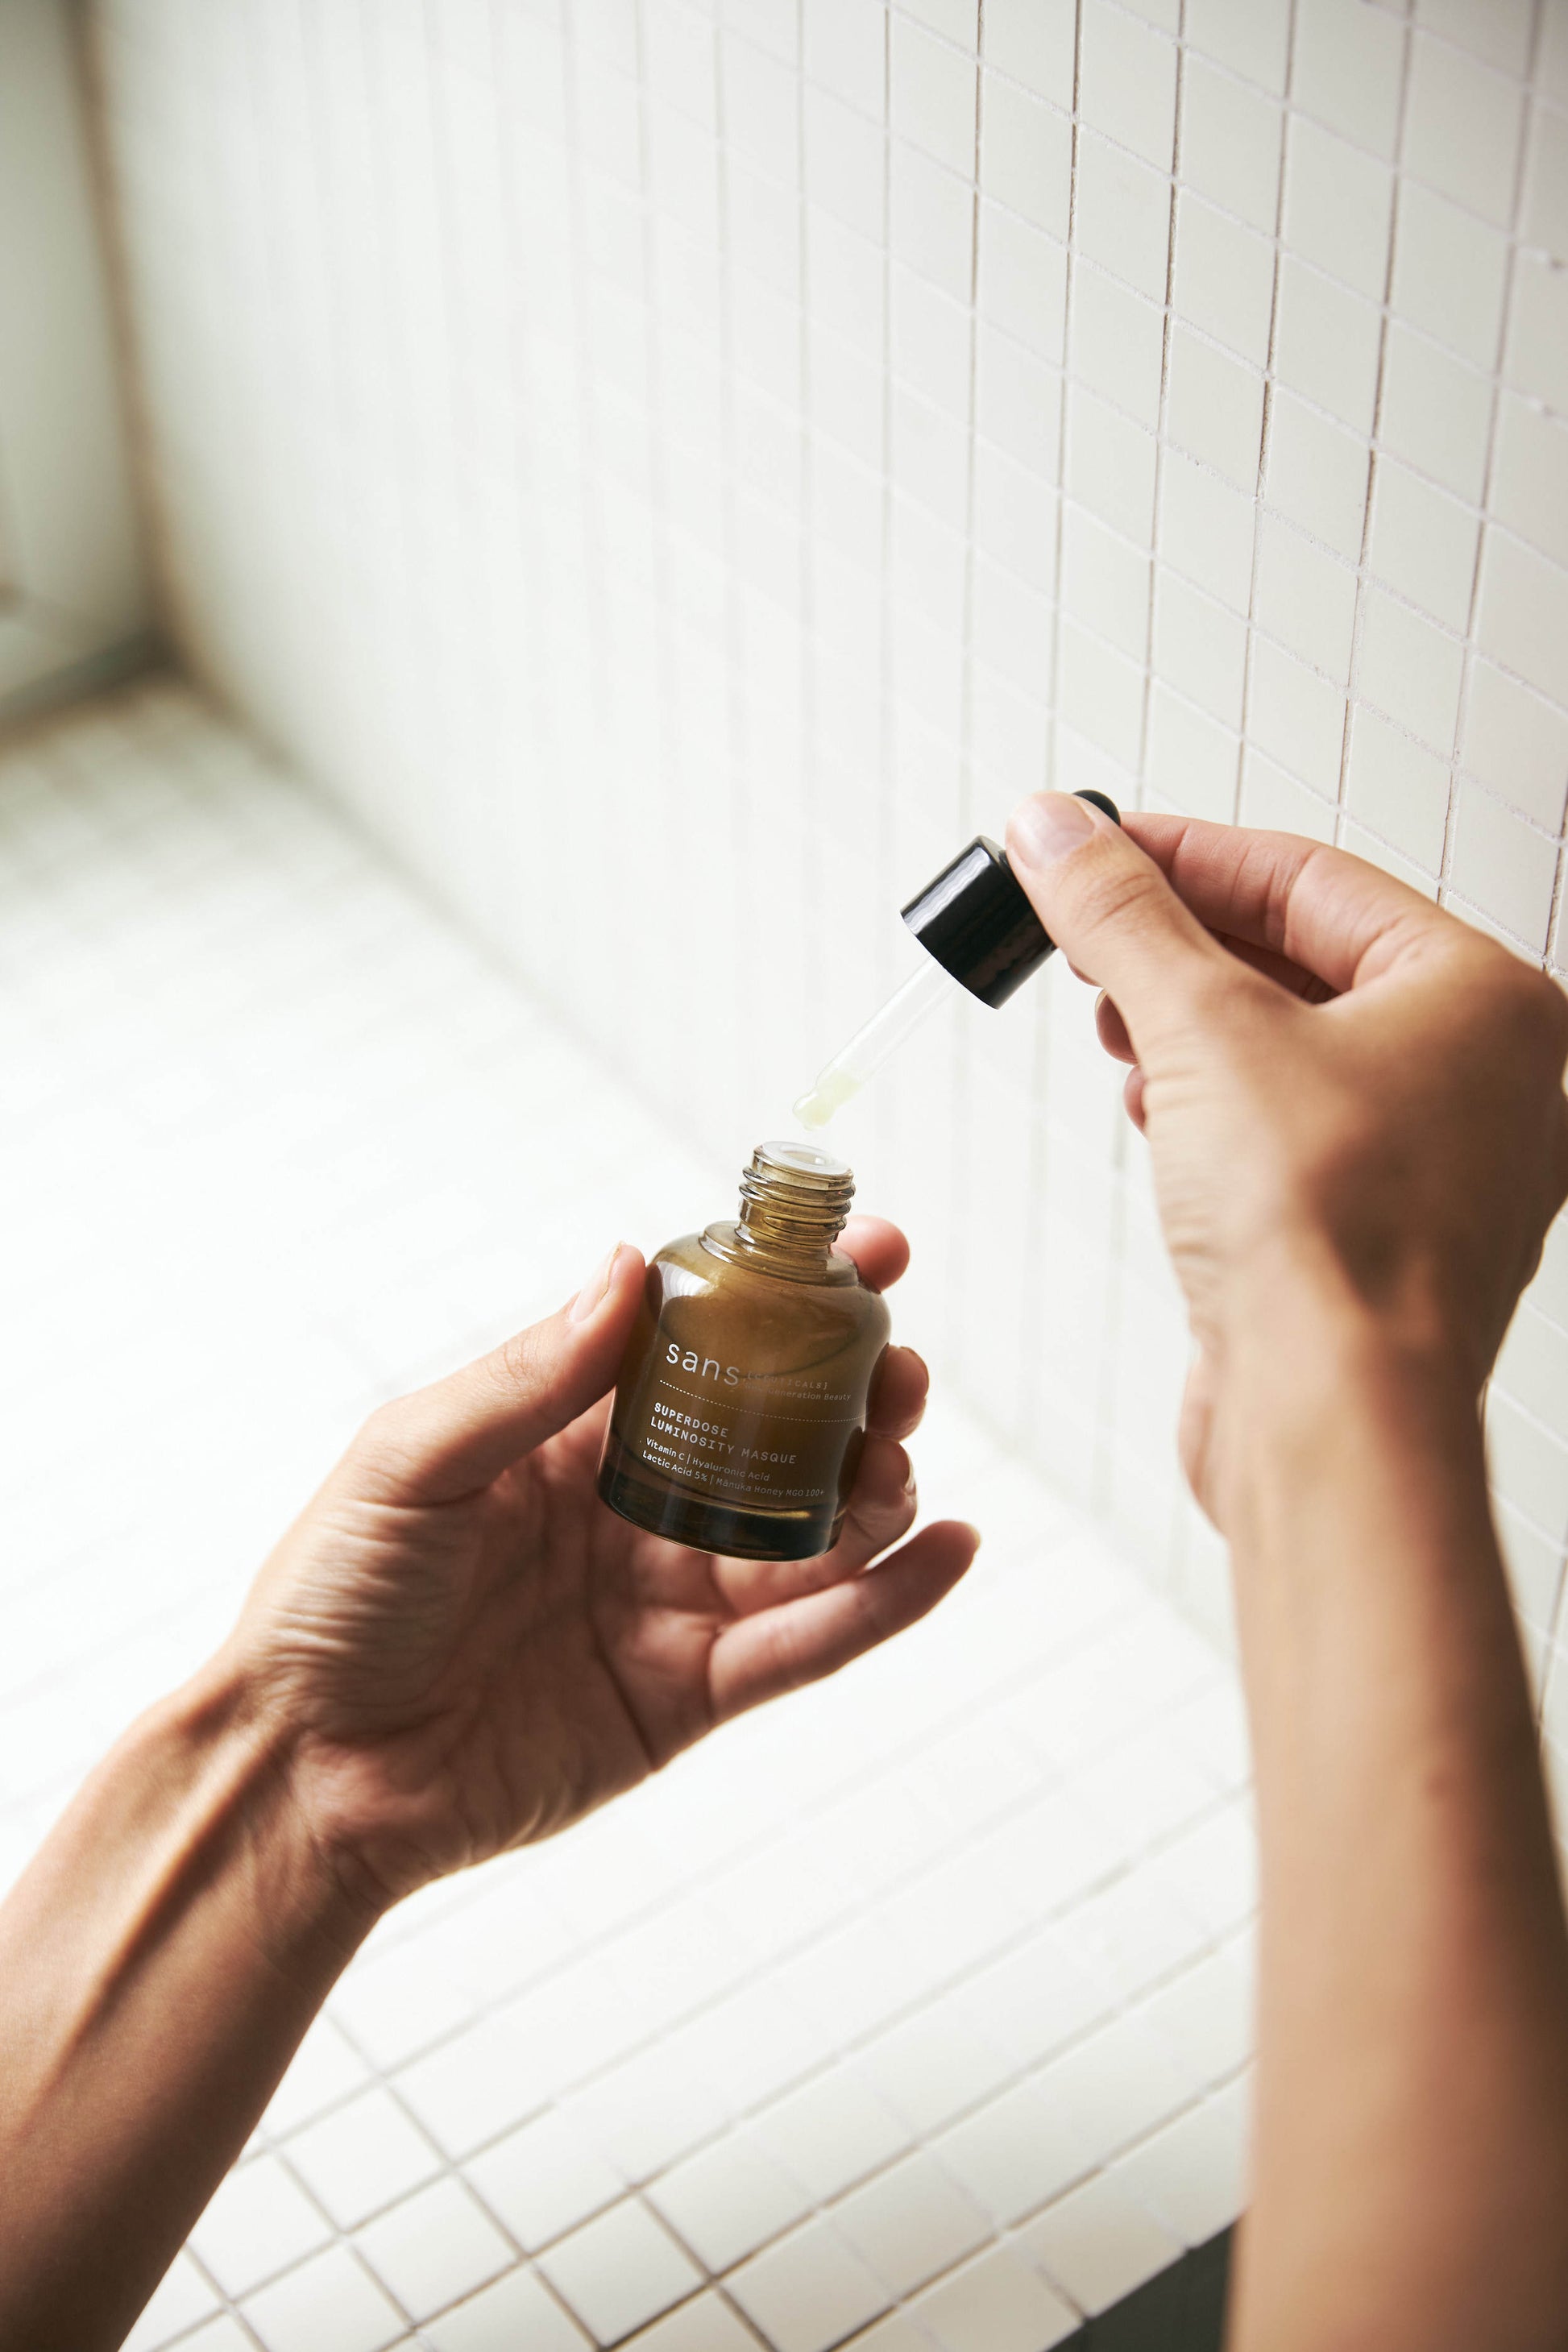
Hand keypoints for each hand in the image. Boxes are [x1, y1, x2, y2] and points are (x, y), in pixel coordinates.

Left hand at [212, 1221, 976, 1913]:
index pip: (705, 1347)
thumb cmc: (331, 1599)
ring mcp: (671, 1604)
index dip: (789, 1298)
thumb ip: (533, 1374)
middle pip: (781, 1439)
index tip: (867, 1251)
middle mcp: (637, 1511)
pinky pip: (808, 1644)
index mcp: (573, 1436)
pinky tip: (951, 1550)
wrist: (307, 1769)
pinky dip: (888, 1602)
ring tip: (900, 1458)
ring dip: (877, 1490)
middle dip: (857, 1393)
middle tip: (900, 1366)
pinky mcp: (690, 1696)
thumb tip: (630, 1266)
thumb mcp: (414, 1460)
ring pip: (812, 1537)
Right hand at [1005, 794, 1567, 1518]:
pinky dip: (1215, 1112)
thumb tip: (1058, 831)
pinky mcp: (1378, 1238)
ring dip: (1190, 1030)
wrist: (1331, 1420)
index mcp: (1487, 1000)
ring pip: (1294, 1052)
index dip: (1184, 853)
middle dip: (1180, 947)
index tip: (1093, 844)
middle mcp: (1486, 1080)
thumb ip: (1122, 917)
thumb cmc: (1329, 1242)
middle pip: (1304, 962)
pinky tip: (1156, 1112)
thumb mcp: (1200, 1027)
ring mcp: (1439, 1166)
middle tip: (1084, 929)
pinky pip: (1291, 1137)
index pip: (1312, 878)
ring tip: (1113, 1023)